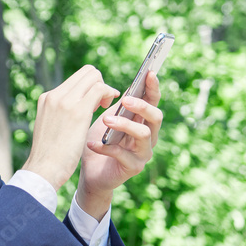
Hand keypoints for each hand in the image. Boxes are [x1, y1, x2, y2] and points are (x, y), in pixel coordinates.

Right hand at [22, 66, 118, 190]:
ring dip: (106, 89)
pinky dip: (109, 94)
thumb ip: (61, 114)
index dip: (91, 85)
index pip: (76, 78)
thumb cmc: (50, 155)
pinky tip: (109, 108)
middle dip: (100, 83)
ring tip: (106, 106)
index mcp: (47, 98)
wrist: (43, 169)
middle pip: (87, 72)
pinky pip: (100, 89)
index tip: (96, 100)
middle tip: (104, 103)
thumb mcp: (51, 127)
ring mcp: (65, 101)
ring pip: (94, 76)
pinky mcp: (78, 111)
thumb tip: (77, 109)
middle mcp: (55, 95)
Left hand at [76, 71, 162, 219]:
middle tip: (124, 100)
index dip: (153, 87)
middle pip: (156, 117)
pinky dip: (106, 147)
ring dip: (125, 124)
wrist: (89, 173)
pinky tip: (92, 143)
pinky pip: (123, 154)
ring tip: (106, 119)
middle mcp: (148, 136)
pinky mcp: (133, 167)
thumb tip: (121, 84)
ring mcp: (143, 153)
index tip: (149, 73)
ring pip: (143, 134)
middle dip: (142, 106)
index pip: (153, 101)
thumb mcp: (107, 119)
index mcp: (142, 121)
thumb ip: (117, 105)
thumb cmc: (99, 141)